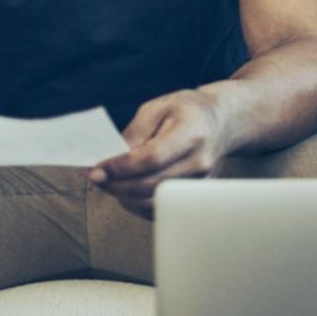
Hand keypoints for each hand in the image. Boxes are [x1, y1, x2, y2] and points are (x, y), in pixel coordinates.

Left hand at [89, 89, 227, 218]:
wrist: (221, 123)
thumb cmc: (187, 111)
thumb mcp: (157, 108)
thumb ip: (134, 133)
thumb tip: (111, 159)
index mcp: (192, 133)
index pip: (153, 158)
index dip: (122, 167)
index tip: (97, 169)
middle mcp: (199, 162)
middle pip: (151, 184)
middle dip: (117, 184)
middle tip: (95, 178)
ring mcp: (199, 182)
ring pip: (154, 201)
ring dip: (124, 196)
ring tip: (107, 183)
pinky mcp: (194, 195)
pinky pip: (160, 208)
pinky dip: (136, 203)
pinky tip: (124, 191)